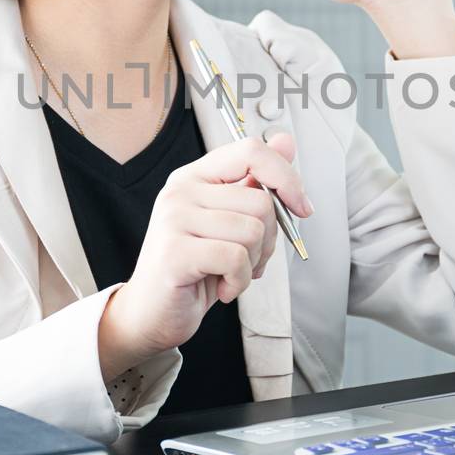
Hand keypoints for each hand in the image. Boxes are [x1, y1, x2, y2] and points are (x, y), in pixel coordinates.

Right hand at [97, 133, 313, 380]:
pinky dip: (239, 281)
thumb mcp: (231, 222)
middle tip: (248, 260)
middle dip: (269, 240)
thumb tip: (285, 141)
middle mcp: (181, 190)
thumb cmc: (195, 269)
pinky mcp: (175, 251)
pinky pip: (235, 258)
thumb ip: (255, 181)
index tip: (301, 207)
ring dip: (253, 263)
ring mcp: (174, 219)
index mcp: (196, 176)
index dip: (286, 177)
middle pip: (260, 200)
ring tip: (231, 274)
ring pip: (252, 231)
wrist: (153, 313)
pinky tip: (223, 288)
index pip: (251, 150)